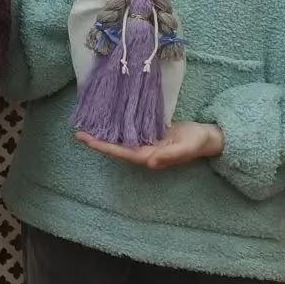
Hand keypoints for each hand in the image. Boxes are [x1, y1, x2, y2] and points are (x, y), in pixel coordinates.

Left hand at [77, 121, 223, 169]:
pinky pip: (128, 134)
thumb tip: (151, 162)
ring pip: (120, 141)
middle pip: (117, 148)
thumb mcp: (187, 147)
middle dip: (98, 142)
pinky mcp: (148, 136)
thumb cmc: (198, 142)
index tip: (87, 140)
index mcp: (151, 156)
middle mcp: (144, 152)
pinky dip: (115, 129)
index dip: (104, 147)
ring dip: (104, 136)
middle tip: (78, 133)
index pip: (122, 153)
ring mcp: (146, 144)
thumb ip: (170, 155)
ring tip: (85, 127)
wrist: (207, 137)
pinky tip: (105, 122)